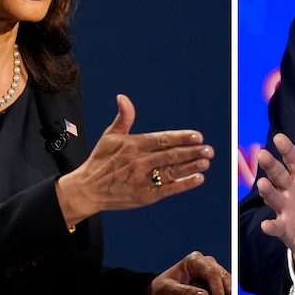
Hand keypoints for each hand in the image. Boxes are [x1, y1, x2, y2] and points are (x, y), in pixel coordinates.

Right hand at [56, 94, 213, 224]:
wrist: (86, 190)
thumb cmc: (100, 161)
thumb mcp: (110, 136)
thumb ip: (124, 117)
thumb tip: (123, 98)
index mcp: (133, 145)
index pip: (162, 139)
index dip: (181, 137)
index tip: (197, 136)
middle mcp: (139, 162)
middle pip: (171, 156)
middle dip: (192, 152)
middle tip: (208, 149)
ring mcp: (142, 180)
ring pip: (172, 172)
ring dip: (191, 167)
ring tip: (206, 162)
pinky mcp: (144, 196)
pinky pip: (168, 189)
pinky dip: (183, 184)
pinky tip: (197, 179)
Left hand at [145, 251, 230, 294]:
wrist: (159, 290)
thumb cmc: (162, 286)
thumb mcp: (169, 289)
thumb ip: (185, 292)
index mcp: (193, 260)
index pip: (211, 272)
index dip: (218, 288)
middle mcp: (204, 263)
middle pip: (221, 275)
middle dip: (227, 289)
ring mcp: (209, 272)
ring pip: (225, 280)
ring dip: (228, 292)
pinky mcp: (211, 282)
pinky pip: (222, 286)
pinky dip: (224, 294)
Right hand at [256, 133, 294, 280]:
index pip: (294, 160)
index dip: (287, 149)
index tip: (279, 138)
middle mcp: (291, 191)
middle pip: (279, 175)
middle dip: (270, 165)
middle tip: (262, 154)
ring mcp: (286, 210)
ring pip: (274, 197)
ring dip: (267, 191)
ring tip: (263, 184)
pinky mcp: (285, 229)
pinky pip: (276, 227)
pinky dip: (271, 226)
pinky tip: (267, 225)